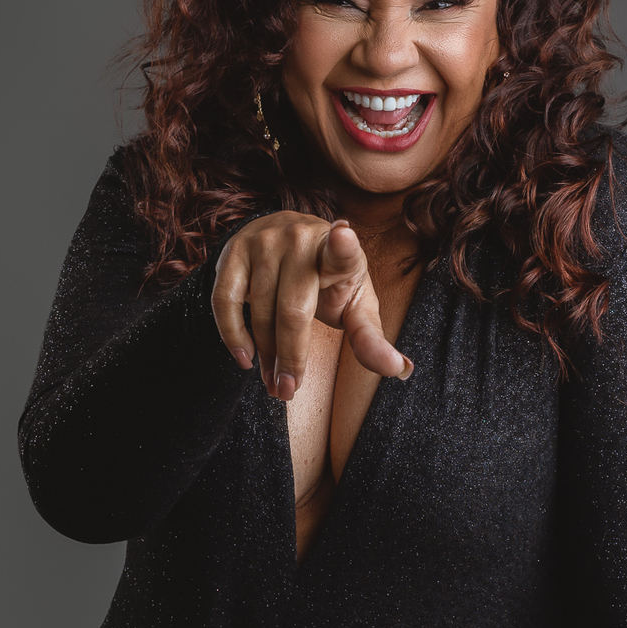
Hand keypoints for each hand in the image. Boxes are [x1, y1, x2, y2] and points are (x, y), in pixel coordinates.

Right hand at [211, 211, 412, 399]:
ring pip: (259, 311)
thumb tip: (401, 371)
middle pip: (293, 311)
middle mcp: (301, 239)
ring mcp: (264, 241)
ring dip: (265, 355)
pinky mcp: (233, 250)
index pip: (343, 250)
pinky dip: (232, 334)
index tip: (344, 236)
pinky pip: (224, 301)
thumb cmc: (328, 280)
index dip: (343, 244)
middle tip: (287, 391)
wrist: (288, 238)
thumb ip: (371, 337)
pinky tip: (245, 358)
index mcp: (339, 252)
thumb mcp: (354, 304)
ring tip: (273, 381)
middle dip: (290, 358)